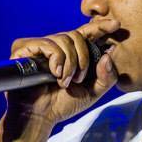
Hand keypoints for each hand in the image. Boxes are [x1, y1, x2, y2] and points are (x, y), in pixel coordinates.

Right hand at [5, 18, 120, 125]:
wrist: (40, 116)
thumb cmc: (63, 104)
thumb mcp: (93, 92)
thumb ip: (107, 76)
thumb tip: (110, 55)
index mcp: (73, 54)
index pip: (87, 33)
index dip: (101, 26)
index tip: (116, 25)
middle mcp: (57, 46)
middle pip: (77, 35)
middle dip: (83, 58)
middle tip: (79, 79)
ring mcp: (40, 46)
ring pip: (64, 38)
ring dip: (70, 63)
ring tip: (64, 82)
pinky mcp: (25, 47)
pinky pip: (49, 44)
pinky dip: (56, 60)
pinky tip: (54, 74)